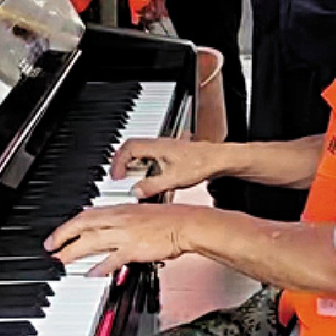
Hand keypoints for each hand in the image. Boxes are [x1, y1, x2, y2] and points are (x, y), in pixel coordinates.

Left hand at [45, 203, 203, 276]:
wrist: (185, 224)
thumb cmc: (169, 219)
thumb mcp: (140, 213)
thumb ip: (122, 220)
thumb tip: (108, 226)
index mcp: (120, 210)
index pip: (86, 215)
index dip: (68, 225)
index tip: (58, 234)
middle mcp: (119, 220)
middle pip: (82, 226)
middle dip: (62, 236)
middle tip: (51, 247)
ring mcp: (125, 234)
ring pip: (91, 241)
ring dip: (73, 251)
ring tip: (62, 260)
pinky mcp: (133, 249)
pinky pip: (111, 259)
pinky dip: (99, 267)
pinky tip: (90, 273)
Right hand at [110, 137, 227, 197]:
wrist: (219, 159)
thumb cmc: (201, 164)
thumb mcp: (173, 180)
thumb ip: (152, 186)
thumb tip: (135, 191)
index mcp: (157, 147)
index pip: (128, 148)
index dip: (118, 162)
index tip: (116, 176)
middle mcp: (160, 144)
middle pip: (132, 147)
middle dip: (121, 161)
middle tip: (117, 175)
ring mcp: (166, 148)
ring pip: (141, 151)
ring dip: (132, 162)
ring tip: (128, 176)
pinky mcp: (172, 153)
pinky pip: (151, 155)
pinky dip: (143, 164)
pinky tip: (147, 176)